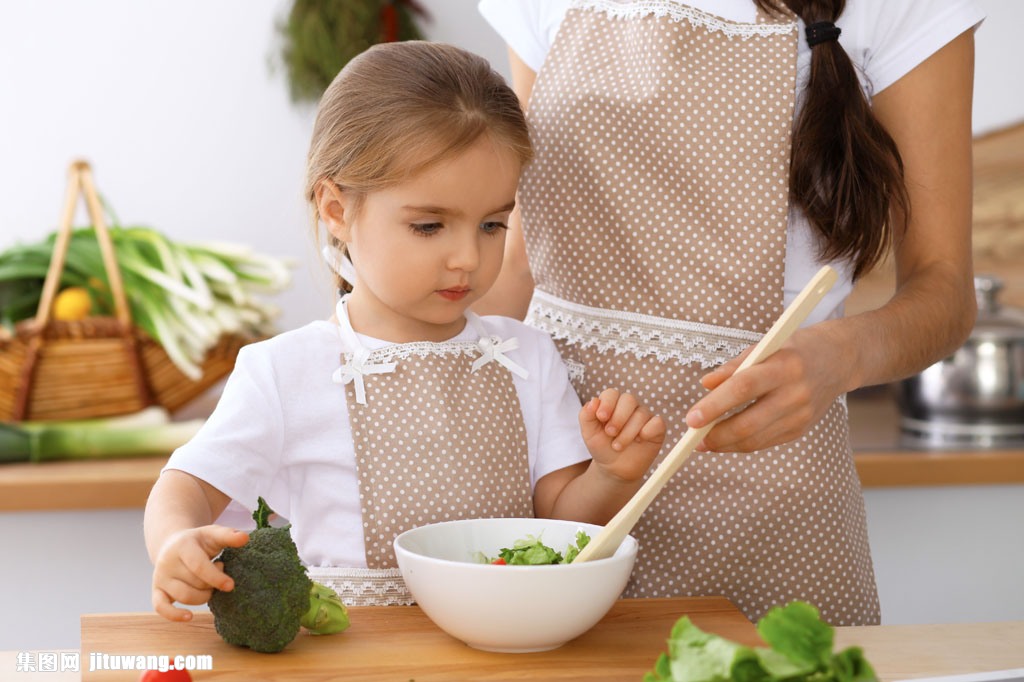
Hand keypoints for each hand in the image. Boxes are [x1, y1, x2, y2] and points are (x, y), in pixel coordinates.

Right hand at [151, 525, 248, 621]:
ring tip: (208, 584)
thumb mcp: (212, 534)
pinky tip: (189, 617)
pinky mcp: (157, 591)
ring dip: (203, 596)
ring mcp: (160, 577)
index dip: (216, 577)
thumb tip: (245, 538)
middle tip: (218, 572)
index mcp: (182, 546)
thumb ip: (229, 535)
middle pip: (195, 583)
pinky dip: (174, 615)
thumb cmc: (198, 541)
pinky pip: (160, 607)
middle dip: (212, 583)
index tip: (231, 585)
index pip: (198, 566)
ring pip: (184, 597)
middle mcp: (167, 562)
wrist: (173, 544)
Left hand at [579, 388, 664, 481]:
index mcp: (612, 404)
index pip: (612, 393)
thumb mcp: (588, 433)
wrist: (615, 468)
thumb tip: (594, 401)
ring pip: (641, 414)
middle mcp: (629, 407)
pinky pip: (657, 422)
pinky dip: (648, 431)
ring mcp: (644, 417)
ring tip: (618, 446)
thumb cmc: (602, 447)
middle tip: (610, 433)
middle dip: (618, 418)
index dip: (607, 403)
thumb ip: (586, 416)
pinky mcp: (656, 429)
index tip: (602, 418)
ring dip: (627, 432)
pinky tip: (639, 440)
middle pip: (629, 399)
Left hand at [684, 325, 849, 452]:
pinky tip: (727, 441)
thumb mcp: (765, 345)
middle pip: (749, 422)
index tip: (691, 418)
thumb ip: (733, 366)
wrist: (840, 359)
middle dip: (717, 435)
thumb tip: (705, 384)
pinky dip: (743, 444)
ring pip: (756, 439)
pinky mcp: (802, 428)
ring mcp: (801, 415)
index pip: (743, 388)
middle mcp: (796, 393)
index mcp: (784, 366)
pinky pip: (766, 442)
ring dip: (726, 444)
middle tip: (693, 437)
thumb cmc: (795, 349)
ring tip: (705, 442)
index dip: (715, 406)